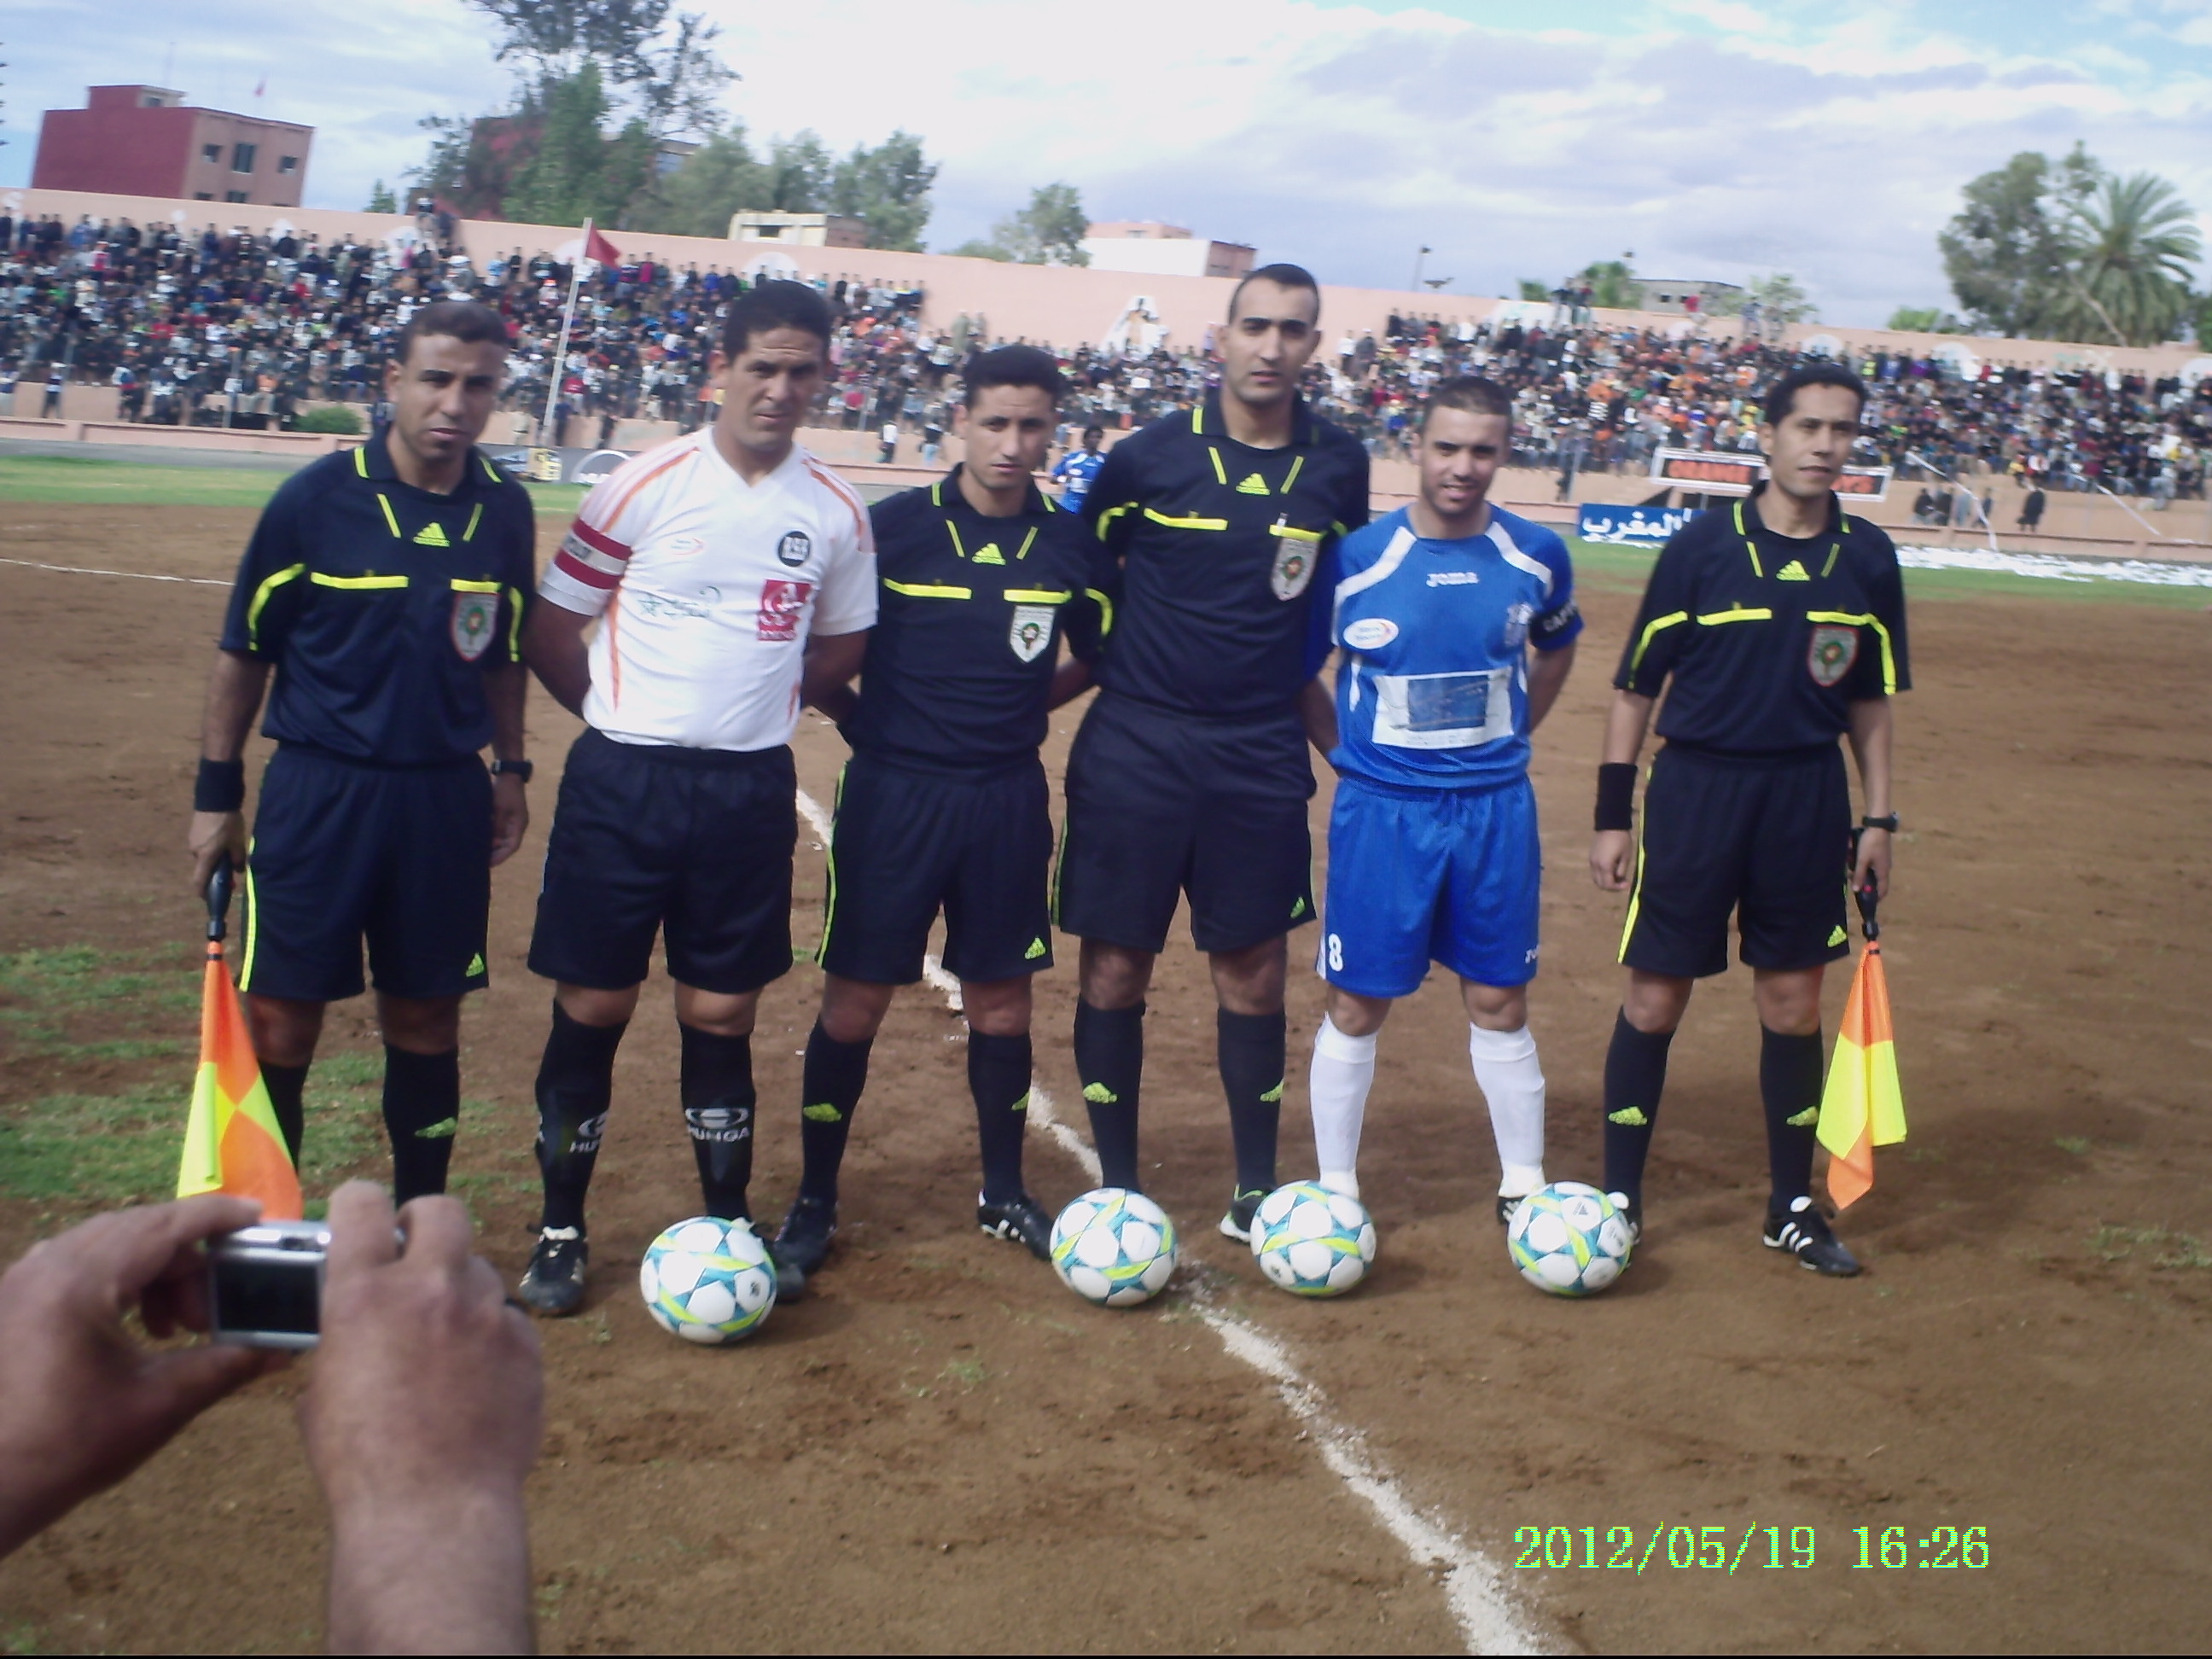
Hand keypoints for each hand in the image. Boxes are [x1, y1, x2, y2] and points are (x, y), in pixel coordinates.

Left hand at [0, 1195, 279, 1557]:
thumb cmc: (66, 1449)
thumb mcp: (159, 1404)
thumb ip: (227, 1366)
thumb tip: (283, 1351)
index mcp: (80, 1281)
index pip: (164, 1224)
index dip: (218, 1216)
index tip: (259, 1218)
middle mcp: (46, 1266)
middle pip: (137, 1229)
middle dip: (189, 1258)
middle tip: (219, 1303)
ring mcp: (23, 1281)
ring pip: (108, 1245)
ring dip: (155, 1271)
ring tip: (179, 1326)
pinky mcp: (14, 1301)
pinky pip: (79, 1265)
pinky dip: (121, 1281)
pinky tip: (137, 1326)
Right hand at [188, 809, 246, 894]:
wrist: (216, 798)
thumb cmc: (228, 823)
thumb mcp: (238, 843)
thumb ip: (238, 860)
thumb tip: (238, 872)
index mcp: (205, 857)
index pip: (199, 881)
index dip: (203, 893)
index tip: (209, 900)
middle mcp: (195, 851)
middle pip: (204, 868)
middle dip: (216, 873)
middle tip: (232, 872)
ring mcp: (192, 841)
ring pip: (205, 857)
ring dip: (215, 859)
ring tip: (230, 851)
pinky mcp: (194, 833)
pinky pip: (203, 847)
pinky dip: (212, 850)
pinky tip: (223, 841)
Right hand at [304, 1183, 540, 1654]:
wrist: (433, 1509)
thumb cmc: (360, 1462)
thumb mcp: (323, 1388)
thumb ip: (344, 1335)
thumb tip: (355, 1320)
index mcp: (363, 1293)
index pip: (361, 1204)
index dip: (358, 1202)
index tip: (360, 1210)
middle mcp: (430, 1287)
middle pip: (441, 1211)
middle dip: (424, 1223)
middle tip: (414, 1250)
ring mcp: (486, 1311)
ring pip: (478, 1271)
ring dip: (459, 1291)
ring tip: (444, 1340)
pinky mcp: (526, 1342)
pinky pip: (506, 1320)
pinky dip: (490, 1337)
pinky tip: (476, 1378)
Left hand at [489, 772, 528, 867]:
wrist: (508, 773)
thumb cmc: (505, 791)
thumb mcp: (499, 808)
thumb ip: (496, 825)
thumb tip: (491, 842)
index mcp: (519, 825)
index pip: (512, 847)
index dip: (501, 857)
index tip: (489, 864)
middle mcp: (517, 826)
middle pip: (507, 845)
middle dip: (495, 854)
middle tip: (480, 861)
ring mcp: (512, 821)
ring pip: (502, 839)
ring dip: (492, 846)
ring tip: (479, 853)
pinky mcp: (505, 816)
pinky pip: (498, 831)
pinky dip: (490, 837)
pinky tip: (480, 839)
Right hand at [1590, 828, 1634, 890]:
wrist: (1610, 825)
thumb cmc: (1621, 840)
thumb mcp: (1626, 856)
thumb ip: (1622, 870)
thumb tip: (1619, 879)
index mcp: (1605, 866)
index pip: (1608, 885)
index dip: (1618, 888)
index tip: (1627, 884)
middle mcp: (1595, 865)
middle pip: (1600, 884)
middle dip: (1611, 886)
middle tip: (1622, 882)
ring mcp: (1591, 861)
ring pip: (1596, 878)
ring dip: (1606, 880)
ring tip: (1617, 875)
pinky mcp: (1591, 857)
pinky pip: (1595, 871)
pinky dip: (1602, 874)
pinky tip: (1611, 868)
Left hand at [1853, 826, 1891, 900]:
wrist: (1878, 825)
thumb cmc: (1871, 844)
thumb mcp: (1862, 860)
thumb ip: (1858, 875)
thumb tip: (1856, 890)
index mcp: (1883, 871)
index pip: (1882, 890)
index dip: (1876, 897)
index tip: (1867, 902)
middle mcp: (1885, 867)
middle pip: (1874, 880)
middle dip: (1862, 880)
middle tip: (1850, 876)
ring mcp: (1883, 859)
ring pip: (1869, 870)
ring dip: (1860, 869)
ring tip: (1850, 863)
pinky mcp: (1879, 852)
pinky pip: (1869, 862)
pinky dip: (1862, 862)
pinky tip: (1853, 854)